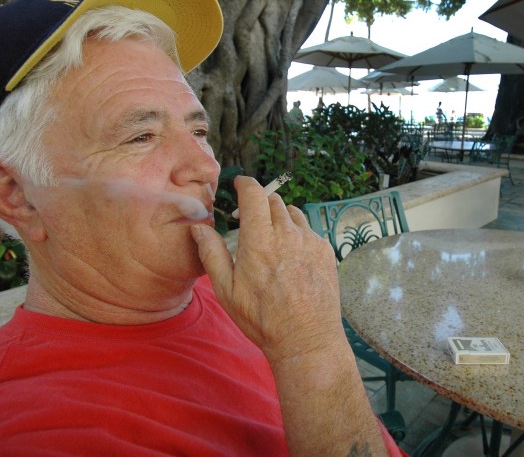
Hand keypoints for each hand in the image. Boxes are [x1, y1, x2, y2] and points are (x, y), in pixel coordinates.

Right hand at [191, 176, 342, 363]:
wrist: (306, 339)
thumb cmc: (263, 319)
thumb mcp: (227, 290)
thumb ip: (211, 253)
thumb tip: (198, 228)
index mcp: (260, 240)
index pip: (254, 194)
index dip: (245, 183)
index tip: (239, 184)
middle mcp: (288, 234)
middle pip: (274, 200)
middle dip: (260, 203)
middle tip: (250, 220)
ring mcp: (310, 241)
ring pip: (293, 213)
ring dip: (279, 217)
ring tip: (271, 238)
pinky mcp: (325, 251)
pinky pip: (309, 230)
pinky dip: (297, 233)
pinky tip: (290, 255)